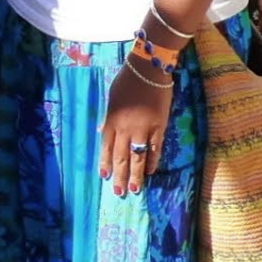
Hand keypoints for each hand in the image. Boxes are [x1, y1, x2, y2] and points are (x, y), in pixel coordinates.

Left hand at [100, 61, 173, 196]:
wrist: (149, 69)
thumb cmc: (128, 80)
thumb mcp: (111, 97)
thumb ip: (108, 117)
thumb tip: (102, 130)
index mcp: (112, 121)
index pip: (107, 147)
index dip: (106, 162)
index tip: (105, 176)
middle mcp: (125, 128)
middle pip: (121, 156)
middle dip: (120, 175)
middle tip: (119, 192)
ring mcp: (143, 129)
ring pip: (138, 157)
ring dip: (135, 174)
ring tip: (134, 189)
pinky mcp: (159, 127)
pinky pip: (155, 148)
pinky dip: (152, 160)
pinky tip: (150, 171)